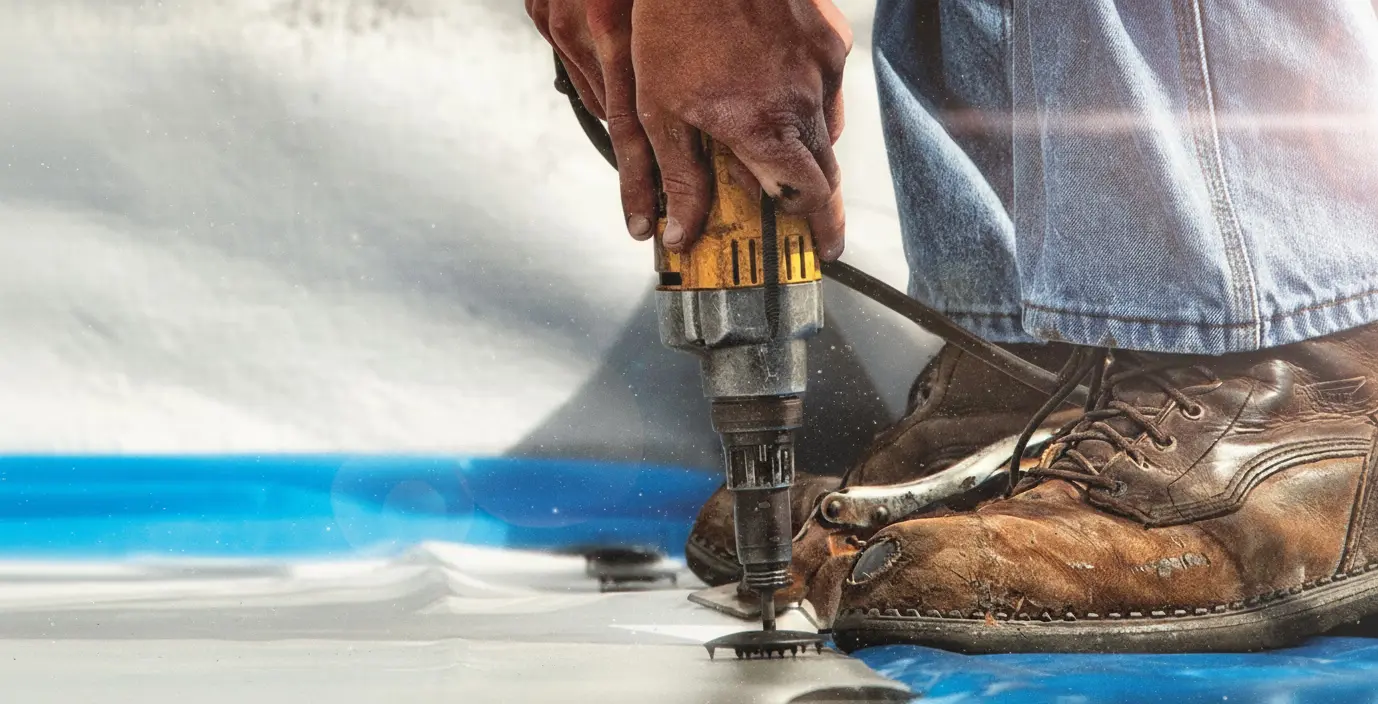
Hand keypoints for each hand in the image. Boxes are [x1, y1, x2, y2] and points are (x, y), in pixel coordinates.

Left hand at [527, 0, 850, 259]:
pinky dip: (809, 101)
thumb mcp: (661, 109)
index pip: (811, 195)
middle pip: (826, 168)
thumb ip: (680, 177)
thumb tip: (683, 235)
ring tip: (772, 149)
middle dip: (816, 199)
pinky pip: (830, 84)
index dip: (819, 226)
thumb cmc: (673, 21)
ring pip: (828, 126)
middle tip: (800, 216)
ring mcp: (824, 65)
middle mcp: (805, 100)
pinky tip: (775, 90)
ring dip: (807, 148)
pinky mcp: (831, 35)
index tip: (823, 250)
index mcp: (765, 126)